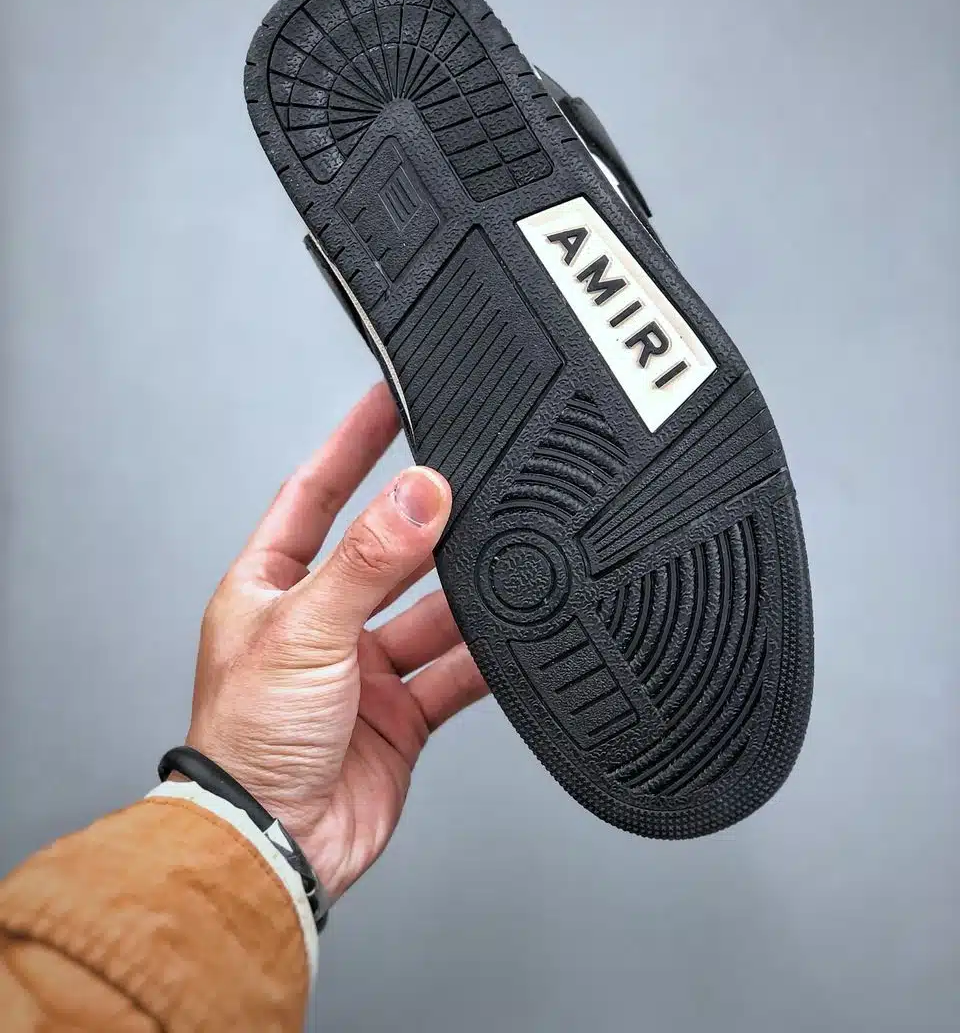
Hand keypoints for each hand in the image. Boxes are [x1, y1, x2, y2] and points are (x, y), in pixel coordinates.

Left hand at [184, 383, 487, 899]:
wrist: (273, 850)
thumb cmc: (249, 745)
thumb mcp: (305, 631)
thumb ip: (368, 560)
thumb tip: (419, 493)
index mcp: (271, 589)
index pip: (315, 493)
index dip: (352, 444)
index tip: (390, 397)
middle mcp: (318, 623)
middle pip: (384, 551)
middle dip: (425, 521)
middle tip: (472, 478)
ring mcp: (362, 671)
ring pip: (428, 612)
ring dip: (462, 593)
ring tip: (503, 557)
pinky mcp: (400, 715)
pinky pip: (454, 672)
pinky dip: (484, 656)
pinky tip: (512, 636)